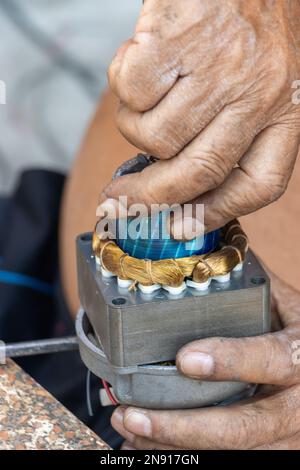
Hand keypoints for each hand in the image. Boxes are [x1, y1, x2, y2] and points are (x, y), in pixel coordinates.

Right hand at [101, 0, 299, 231]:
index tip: (177, 228)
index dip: (213, 213)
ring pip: (155, 136)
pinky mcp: (178, 38)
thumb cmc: (250, 23)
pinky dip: (125, 84)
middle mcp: (256, 93)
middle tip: (117, 201)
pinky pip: (132, 92)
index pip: (258, 183)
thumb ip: (230, 134)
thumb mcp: (262, 86)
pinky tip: (143, 62)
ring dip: (136, 127)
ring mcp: (216, 67)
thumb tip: (175, 190)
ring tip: (151, 96)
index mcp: (287, 110)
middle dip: (148, 196)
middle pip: (197, 172)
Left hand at [111, 271, 299, 449]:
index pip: (274, 359)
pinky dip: (186, 455)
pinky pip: (232, 461)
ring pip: (234, 453)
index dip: (231, 360)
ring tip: (130, 428)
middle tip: (133, 415)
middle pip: (246, 427)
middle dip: (185, 426)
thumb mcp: (290, 305)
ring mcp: (289, 435)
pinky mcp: (276, 450)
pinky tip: (150, 446)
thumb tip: (206, 248)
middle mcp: (299, 404)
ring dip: (176, 446)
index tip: (184, 358)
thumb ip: (253, 285)